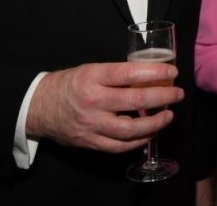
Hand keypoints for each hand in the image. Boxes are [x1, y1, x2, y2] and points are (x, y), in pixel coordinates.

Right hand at [26, 62, 183, 152]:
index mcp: (93, 77)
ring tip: (169, 116)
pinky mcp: (90, 142)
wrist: (38, 107)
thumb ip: (116, 75)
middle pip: (135, 102)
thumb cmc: (69, 84)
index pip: (130, 73)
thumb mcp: (90, 70)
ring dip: (155, 123)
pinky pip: (119, 146)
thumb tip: (150, 76)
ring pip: (130, 129)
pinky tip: (150, 133)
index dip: (155, 73)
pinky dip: (138, 141)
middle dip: (163, 98)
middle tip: (178, 94)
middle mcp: (93, 100)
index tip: (172, 73)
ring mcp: (91, 124)